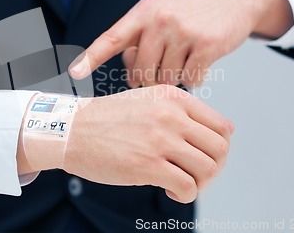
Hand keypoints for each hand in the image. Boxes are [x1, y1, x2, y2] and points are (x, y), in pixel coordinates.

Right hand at [59, 85, 232, 202]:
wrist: (71, 130)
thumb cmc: (107, 119)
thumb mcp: (146, 99)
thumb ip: (181, 111)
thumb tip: (223, 131)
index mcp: (173, 98)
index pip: (221, 126)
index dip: (218, 147)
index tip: (203, 156)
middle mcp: (170, 115)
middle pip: (220, 149)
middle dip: (213, 167)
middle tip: (195, 173)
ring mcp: (160, 140)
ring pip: (208, 169)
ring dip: (199, 183)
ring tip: (181, 182)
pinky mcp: (148, 166)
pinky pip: (188, 188)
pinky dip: (185, 195)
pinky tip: (170, 192)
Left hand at [69, 0, 292, 86]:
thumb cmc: (189, 13)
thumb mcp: (159, 16)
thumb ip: (140, 42)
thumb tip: (131, 77)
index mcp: (142, 13)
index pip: (111, 39)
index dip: (90, 58)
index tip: (74, 73)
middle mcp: (159, 20)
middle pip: (141, 72)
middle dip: (149, 80)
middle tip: (160, 72)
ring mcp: (183, 32)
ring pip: (166, 79)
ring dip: (174, 78)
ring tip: (183, 60)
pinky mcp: (206, 45)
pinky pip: (190, 80)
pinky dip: (194, 78)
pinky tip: (199, 63)